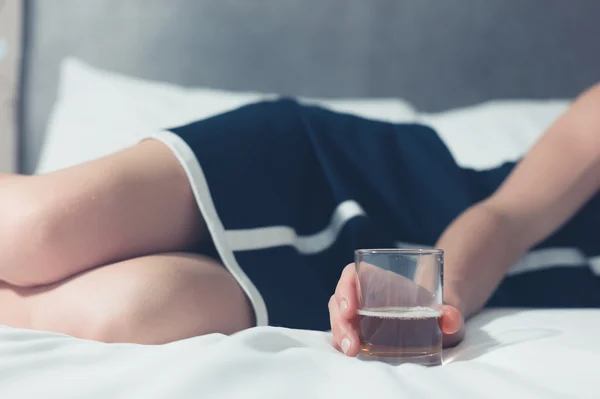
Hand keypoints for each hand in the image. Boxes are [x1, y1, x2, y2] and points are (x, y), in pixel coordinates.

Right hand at [329, 264, 464, 355]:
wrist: (438, 324)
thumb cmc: (438, 310)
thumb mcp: (448, 310)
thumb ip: (451, 313)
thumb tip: (450, 318)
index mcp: (378, 279)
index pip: (352, 275)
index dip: (346, 288)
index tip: (351, 309)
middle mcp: (363, 294)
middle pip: (340, 299)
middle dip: (340, 321)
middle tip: (351, 343)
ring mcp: (358, 313)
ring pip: (338, 318)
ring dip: (340, 334)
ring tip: (351, 350)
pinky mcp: (358, 331)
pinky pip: (343, 333)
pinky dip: (343, 342)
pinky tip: (351, 352)